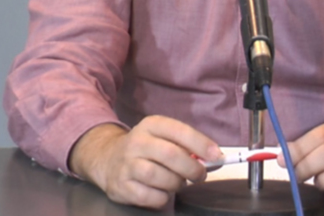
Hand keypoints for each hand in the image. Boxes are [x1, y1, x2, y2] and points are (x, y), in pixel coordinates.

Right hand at [69, 116, 221, 208]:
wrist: (107, 158)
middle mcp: (137, 142)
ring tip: (179, 182)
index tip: (216, 155)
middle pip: (171, 155)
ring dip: (177, 183)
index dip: (201, 144)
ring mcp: (127, 164)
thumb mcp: (163, 136)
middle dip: (192, 168)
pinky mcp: (121, 186)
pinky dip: (162, 197)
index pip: (180, 131)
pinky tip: (163, 192)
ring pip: (160, 177)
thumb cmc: (146, 148)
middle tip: (200, 175)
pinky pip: (149, 196)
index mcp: (152, 124)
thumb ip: (185, 144)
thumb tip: (213, 158)